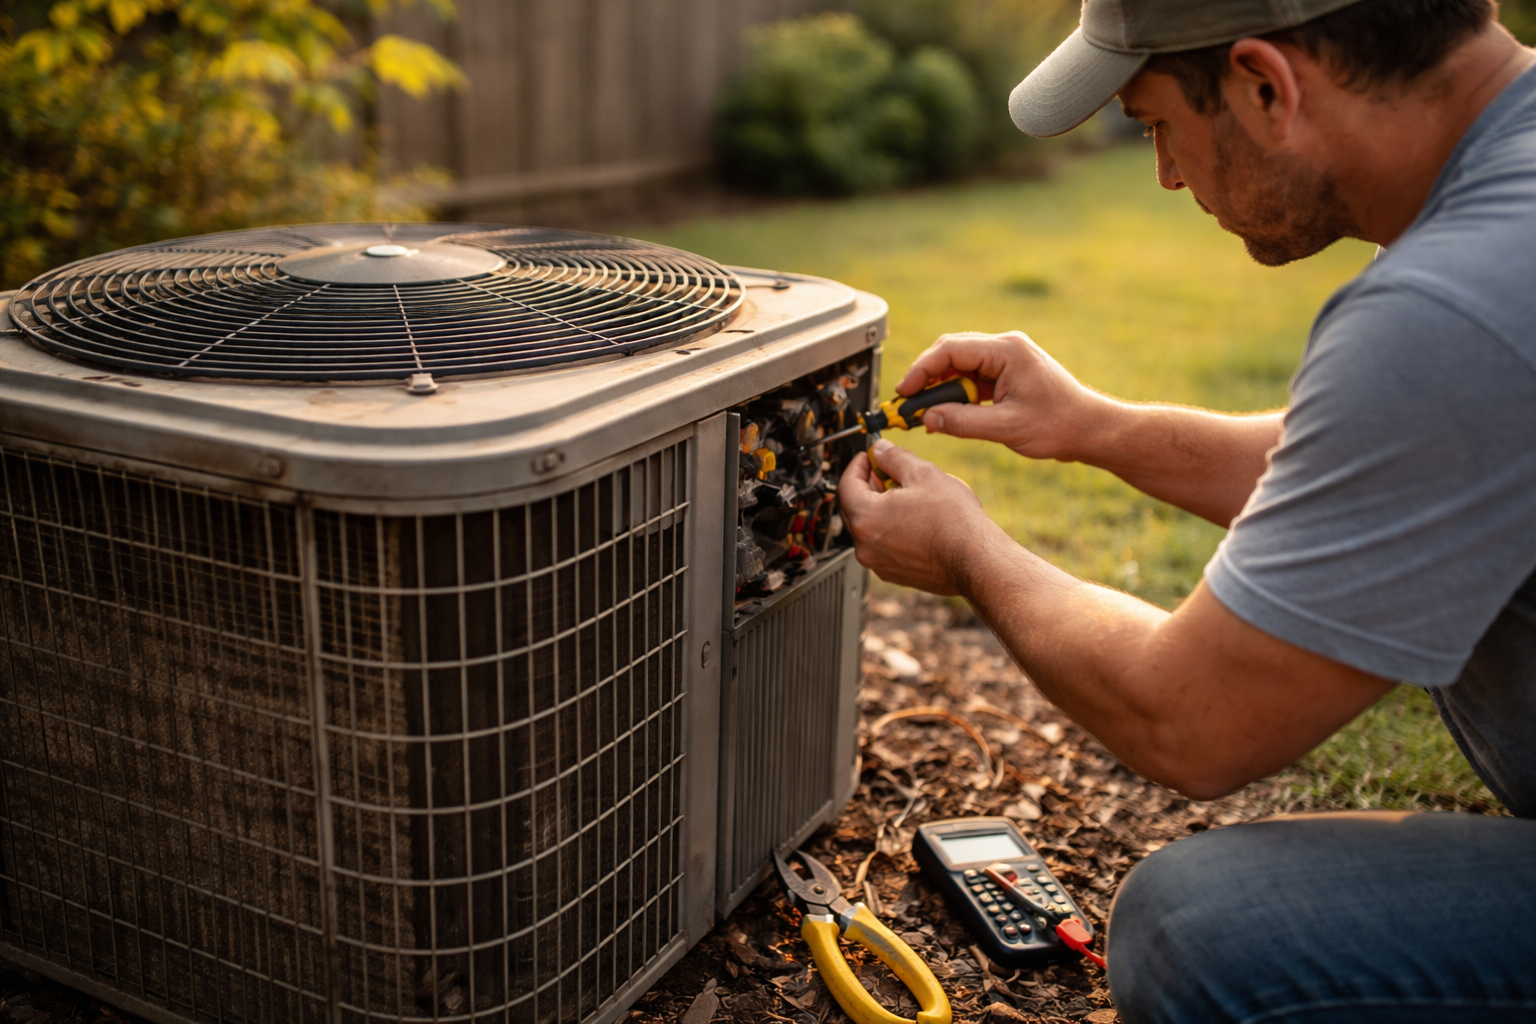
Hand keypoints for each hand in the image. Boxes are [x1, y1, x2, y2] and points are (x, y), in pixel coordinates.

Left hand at [838, 439, 997, 595]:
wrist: (975, 559)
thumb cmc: (953, 522)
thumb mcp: (923, 473)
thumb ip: (894, 457)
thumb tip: (880, 450)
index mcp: (866, 518)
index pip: (845, 484)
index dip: (857, 465)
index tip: (868, 458)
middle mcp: (865, 545)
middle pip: (853, 507)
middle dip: (866, 487)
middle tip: (886, 473)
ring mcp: (878, 563)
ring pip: (868, 529)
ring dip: (879, 509)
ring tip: (905, 496)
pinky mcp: (894, 573)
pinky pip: (882, 546)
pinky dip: (889, 530)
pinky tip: (913, 519)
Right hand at [896, 331, 1115, 461]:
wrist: (1092, 429)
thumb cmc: (1061, 425)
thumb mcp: (1007, 428)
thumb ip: (963, 423)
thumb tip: (927, 419)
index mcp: (1007, 351)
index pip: (950, 350)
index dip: (921, 370)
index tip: (904, 392)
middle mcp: (1005, 348)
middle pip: (951, 352)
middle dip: (926, 377)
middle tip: (908, 404)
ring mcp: (1007, 360)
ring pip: (959, 365)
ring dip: (941, 388)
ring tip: (925, 413)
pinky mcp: (1008, 374)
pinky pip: (972, 378)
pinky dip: (956, 394)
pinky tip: (946, 414)